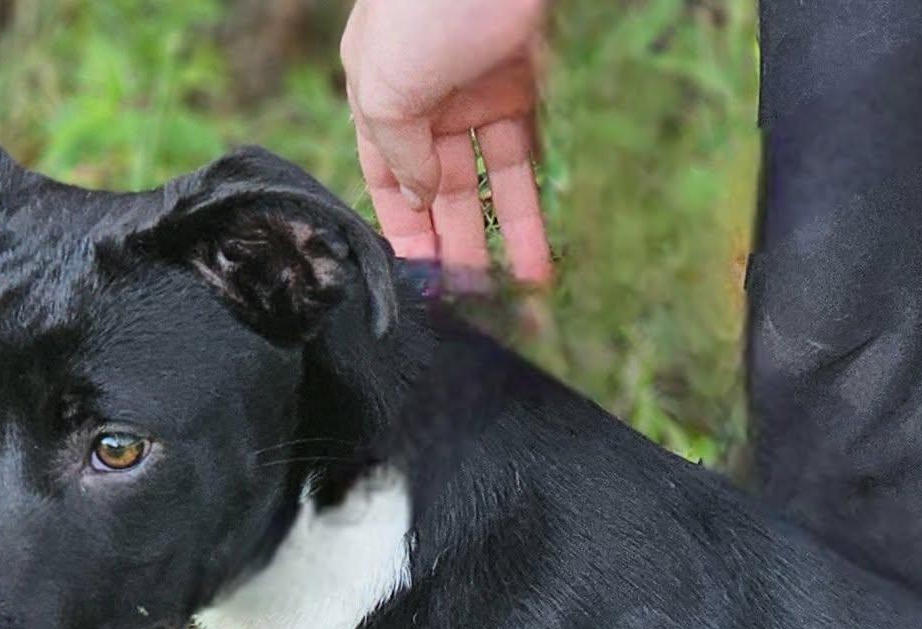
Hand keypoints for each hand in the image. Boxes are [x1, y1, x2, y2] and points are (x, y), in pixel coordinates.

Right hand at [341, 0, 552, 287]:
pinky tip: (541, 259)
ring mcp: (481, 91)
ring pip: (490, 182)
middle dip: (456, 245)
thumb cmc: (425, 4)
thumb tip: (418, 198)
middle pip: (442, 188)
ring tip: (518, 297)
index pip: (386, 176)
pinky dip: (538, 210)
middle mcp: (429, 96)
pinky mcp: (531, 88)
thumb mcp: (385, 84)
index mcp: (379, 91)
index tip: (421, 284)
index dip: (402, 229)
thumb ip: (397, 149)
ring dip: (503, 240)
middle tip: (473, 305)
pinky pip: (532, 163)